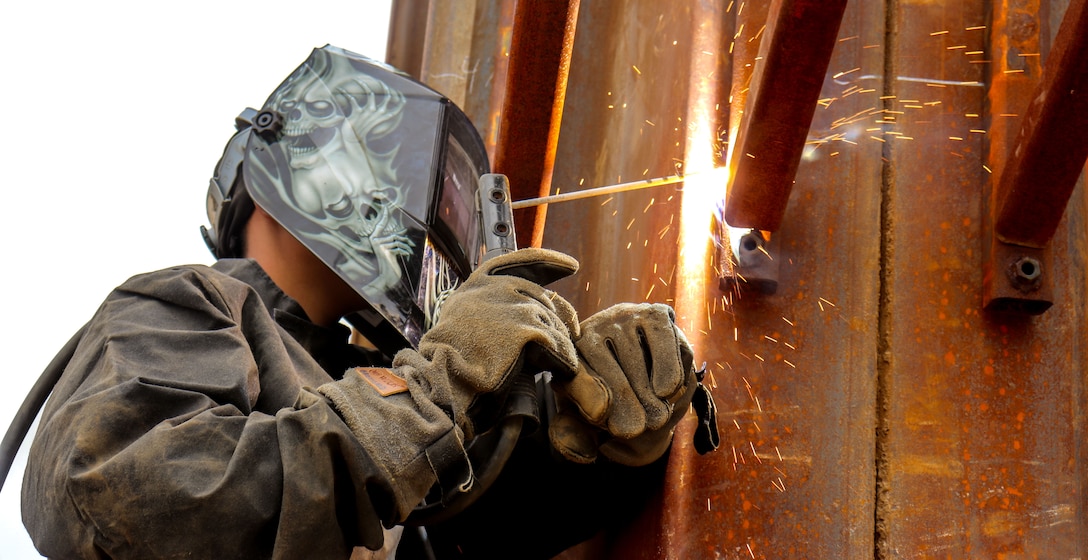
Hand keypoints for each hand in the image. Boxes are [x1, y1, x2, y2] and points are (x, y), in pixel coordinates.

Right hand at [317, 248, 581, 519]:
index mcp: (478, 285)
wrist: (442, 383)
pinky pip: (558, 347)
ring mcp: (513, 309)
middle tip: (570, 333)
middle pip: (543, 298)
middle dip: (561, 315)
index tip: (570, 265)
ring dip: (560, 345)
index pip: (519, 261)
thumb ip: (488, 310)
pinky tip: (561, 372)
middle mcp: (497, 290)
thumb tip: (522, 311)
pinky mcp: (526, 332)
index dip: (548, 262)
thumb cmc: (447, 365)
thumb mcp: (461, 322)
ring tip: (559, 363)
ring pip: (553, 325)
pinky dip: (563, 361)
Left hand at [548, 303, 696, 465]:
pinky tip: (668, 392)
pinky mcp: (655, 314)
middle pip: (605, 362)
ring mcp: (623, 317)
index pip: (573, 371)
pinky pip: (664, 339)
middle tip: (638, 428)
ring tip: (656, 419)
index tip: (601, 416)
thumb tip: (582, 454)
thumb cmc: (607, 406)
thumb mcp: (584, 424)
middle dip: (624, 399)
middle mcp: (591, 328)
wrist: (643, 382)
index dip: (586, 394)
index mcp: (566, 355)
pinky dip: (670, 367)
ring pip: (635, 352)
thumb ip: (576, 439)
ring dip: (648, 389)